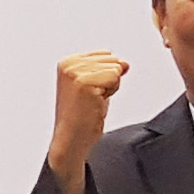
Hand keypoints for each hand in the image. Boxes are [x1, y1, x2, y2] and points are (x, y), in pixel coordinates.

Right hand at [48, 51, 129, 193]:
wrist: (71, 138)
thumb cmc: (80, 116)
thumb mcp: (95, 86)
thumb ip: (109, 70)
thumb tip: (125, 63)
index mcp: (68, 62)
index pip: (106, 55)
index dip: (105, 74)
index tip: (90, 90)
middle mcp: (69, 65)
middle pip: (113, 60)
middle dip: (109, 80)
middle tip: (92, 97)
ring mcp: (76, 73)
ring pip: (115, 68)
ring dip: (110, 87)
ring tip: (93, 100)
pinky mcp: (85, 83)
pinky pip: (115, 78)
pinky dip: (110, 93)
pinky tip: (95, 103)